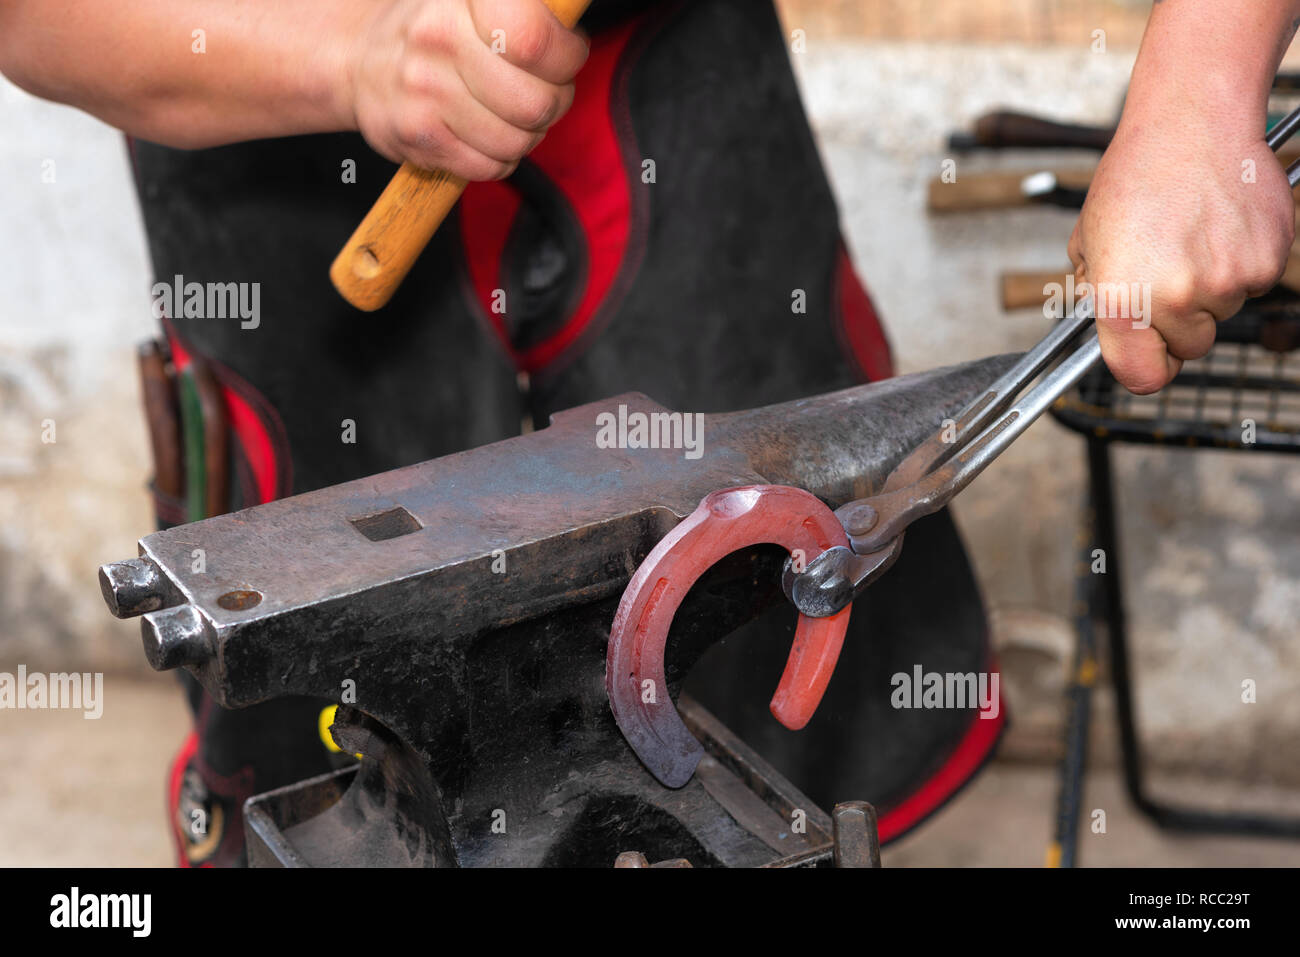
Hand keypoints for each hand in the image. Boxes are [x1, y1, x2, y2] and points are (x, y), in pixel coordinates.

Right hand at [346, 0, 587, 179]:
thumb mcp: (472, 0)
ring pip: (517, 140)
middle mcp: (440, 39)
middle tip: (542, 92)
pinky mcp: (418, 137)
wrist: (356, 61)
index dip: (566, 55)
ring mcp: (426, 92)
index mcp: (463, 0)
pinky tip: (484, 136)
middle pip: (537, 101)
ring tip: (508, 114)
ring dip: (527, 134)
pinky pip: (490, 166)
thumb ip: (528, 12)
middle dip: (554, 103)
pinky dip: (499, 158)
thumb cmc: (435, 30)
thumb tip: (572, 29)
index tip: (566, 54)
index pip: (534, 37)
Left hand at [1068, 114, 1293, 393]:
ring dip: (1209, 288)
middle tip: (1167, 274)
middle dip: (1178, 321)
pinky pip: (1252, 284)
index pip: (1142, 376)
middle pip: (1189, 346)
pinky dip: (1240, 264)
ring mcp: (1227, 282)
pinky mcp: (1267, 261)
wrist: (1190, 125)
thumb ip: (1098, 294)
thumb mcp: (1088, 242)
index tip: (1147, 355)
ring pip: (1222, 312)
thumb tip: (1110, 328)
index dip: (1145, 368)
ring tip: (1190, 239)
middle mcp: (1176, 297)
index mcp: (1123, 300)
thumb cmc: (1134, 178)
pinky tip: (1219, 229)